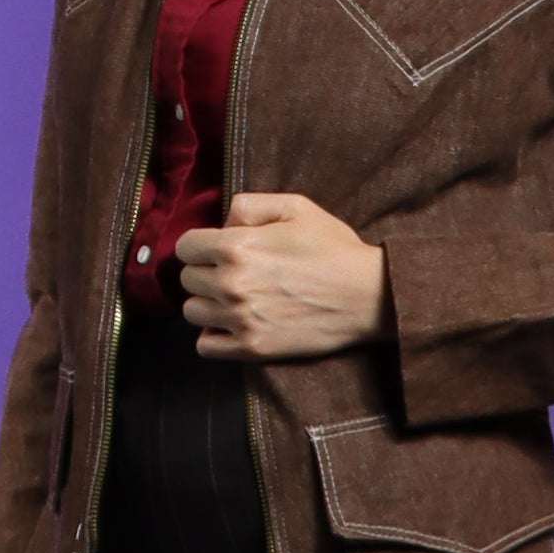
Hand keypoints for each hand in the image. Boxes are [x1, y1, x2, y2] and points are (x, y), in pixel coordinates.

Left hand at [175, 192, 393, 359]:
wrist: (368, 296)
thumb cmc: (334, 248)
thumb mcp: (296, 207)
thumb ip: (250, 205)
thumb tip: (223, 222)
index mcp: (236, 246)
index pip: (185, 247)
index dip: (199, 245)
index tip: (215, 250)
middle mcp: (231, 284)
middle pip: (188, 279)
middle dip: (205, 272)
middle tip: (232, 273)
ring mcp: (240, 319)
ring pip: (192, 312)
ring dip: (207, 303)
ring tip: (232, 299)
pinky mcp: (252, 347)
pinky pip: (206, 346)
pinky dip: (213, 336)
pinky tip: (232, 324)